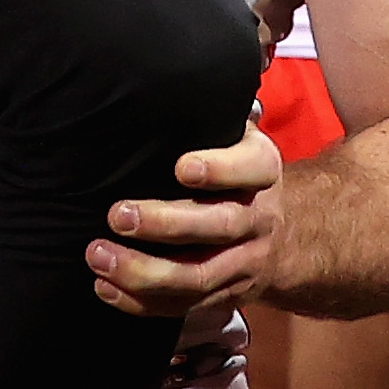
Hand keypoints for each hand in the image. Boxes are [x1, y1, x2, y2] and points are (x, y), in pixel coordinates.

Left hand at [88, 121, 283, 317]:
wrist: (290, 233)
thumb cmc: (238, 170)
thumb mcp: (237, 136)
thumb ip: (208, 118)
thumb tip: (152, 81)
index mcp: (262, 170)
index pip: (249, 168)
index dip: (218, 169)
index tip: (180, 166)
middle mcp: (257, 217)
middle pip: (217, 226)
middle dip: (165, 223)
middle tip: (118, 214)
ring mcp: (243, 263)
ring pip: (197, 276)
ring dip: (144, 271)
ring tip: (99, 256)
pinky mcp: (224, 296)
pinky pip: (183, 307)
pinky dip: (142, 303)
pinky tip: (106, 287)